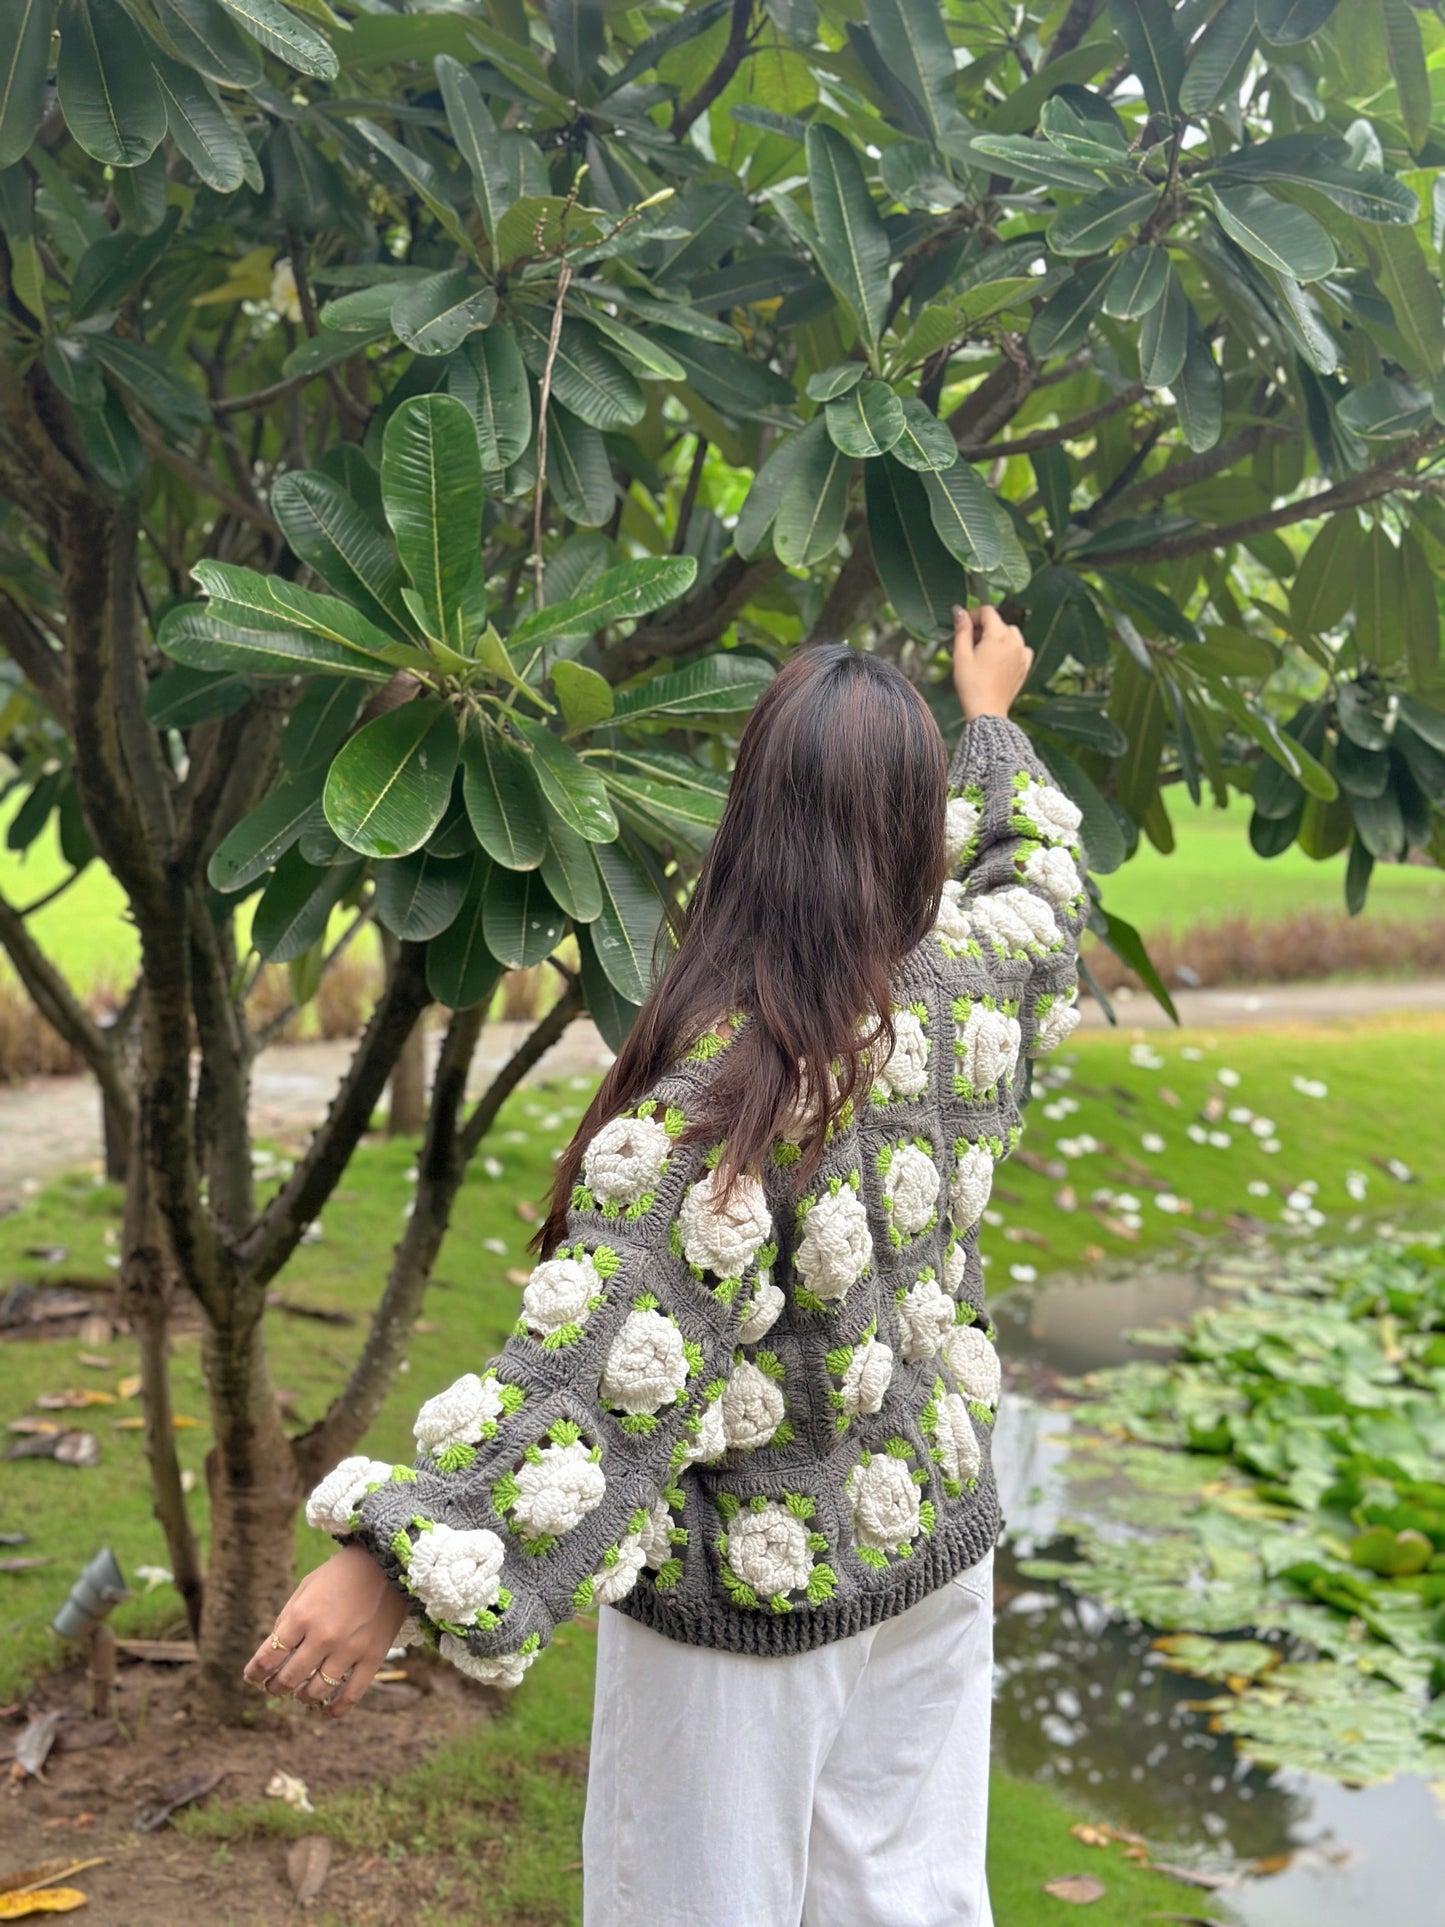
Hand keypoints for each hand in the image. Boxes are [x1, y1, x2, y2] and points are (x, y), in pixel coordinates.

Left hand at [241, 1542, 411, 1718]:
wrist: (386, 1562)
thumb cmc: (340, 1574)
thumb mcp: (306, 1588)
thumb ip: (288, 1620)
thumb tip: (273, 1654)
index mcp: (302, 1616)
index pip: (268, 1657)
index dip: (255, 1672)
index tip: (252, 1677)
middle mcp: (323, 1636)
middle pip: (289, 1678)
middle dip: (275, 1687)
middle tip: (273, 1687)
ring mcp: (349, 1649)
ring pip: (316, 1691)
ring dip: (301, 1697)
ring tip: (299, 1693)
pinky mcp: (372, 1657)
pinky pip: (352, 1695)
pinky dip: (336, 1710)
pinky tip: (325, 1713)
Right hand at [951, 604, 1032, 721]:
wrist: (987, 711)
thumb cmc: (971, 684)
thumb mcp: (961, 655)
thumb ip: (962, 630)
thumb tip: (960, 611)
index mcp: (998, 635)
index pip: (987, 612)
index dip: (973, 615)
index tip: (963, 625)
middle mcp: (1014, 641)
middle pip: (999, 623)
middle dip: (984, 628)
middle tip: (969, 643)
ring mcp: (1022, 653)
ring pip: (1011, 634)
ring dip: (998, 637)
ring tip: (984, 652)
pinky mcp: (1026, 666)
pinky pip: (1020, 648)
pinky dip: (1010, 648)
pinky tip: (999, 660)